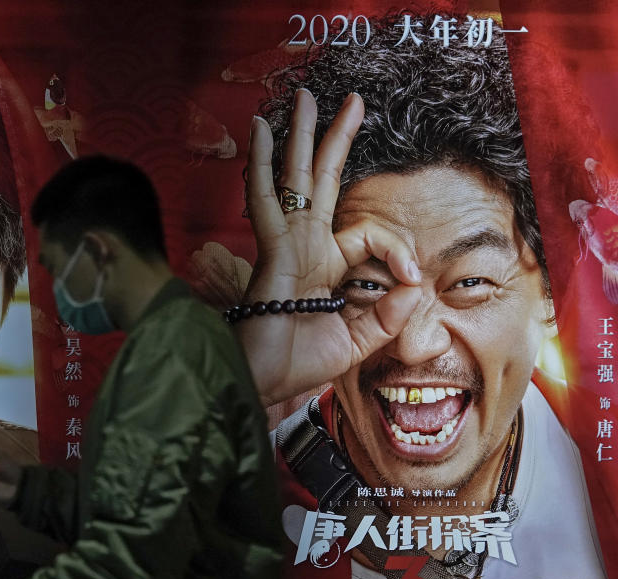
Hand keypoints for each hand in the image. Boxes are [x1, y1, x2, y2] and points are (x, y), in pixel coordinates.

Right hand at [239, 90, 421, 404]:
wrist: (263, 381)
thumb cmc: (300, 363)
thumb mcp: (361, 340)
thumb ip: (390, 313)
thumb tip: (417, 284)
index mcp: (328, 267)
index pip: (370, 236)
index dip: (398, 249)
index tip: (414, 280)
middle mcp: (307, 247)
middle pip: (324, 182)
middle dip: (336, 141)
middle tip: (352, 103)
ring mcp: (287, 243)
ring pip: (296, 178)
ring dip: (301, 136)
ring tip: (305, 97)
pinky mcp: (272, 249)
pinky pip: (265, 199)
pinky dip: (261, 164)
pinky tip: (260, 130)